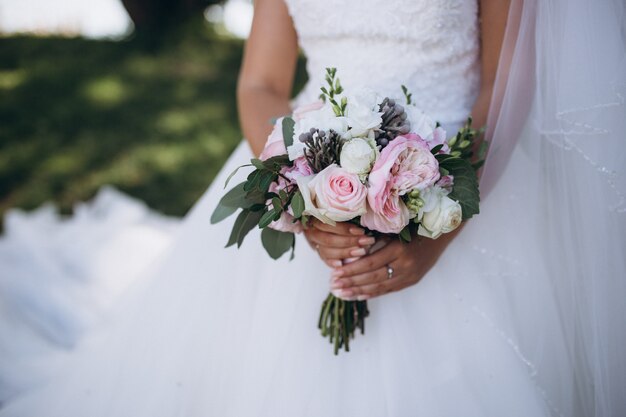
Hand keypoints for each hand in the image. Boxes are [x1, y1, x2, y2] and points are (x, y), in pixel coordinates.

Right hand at [303, 219, 376, 267]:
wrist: (339, 218)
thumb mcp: (345, 211)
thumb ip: (348, 212)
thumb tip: (359, 213)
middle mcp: (312, 231)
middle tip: (367, 241)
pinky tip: (342, 264)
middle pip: (328, 240)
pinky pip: (325, 260)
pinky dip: (333, 262)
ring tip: (362, 251)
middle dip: (349, 241)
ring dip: (345, 252)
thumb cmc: (346, 214)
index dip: (344, 229)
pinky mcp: (321, 254)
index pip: (328, 224)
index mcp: (315, 217)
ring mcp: (315, 244)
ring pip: (326, 251)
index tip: (361, 231)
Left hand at [329, 229, 459, 299]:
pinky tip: (357, 295)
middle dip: (351, 282)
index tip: (334, 273)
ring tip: (341, 293)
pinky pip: (389, 289)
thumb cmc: (413, 225)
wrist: (442, 233)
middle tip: (333, 286)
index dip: (351, 270)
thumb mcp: (394, 227)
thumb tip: (347, 246)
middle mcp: (405, 265)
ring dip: (358, 290)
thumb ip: (374, 236)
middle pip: (372, 277)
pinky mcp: (412, 280)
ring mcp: (410, 275)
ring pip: (379, 286)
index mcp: (399, 249)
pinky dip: (372, 292)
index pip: (369, 263)